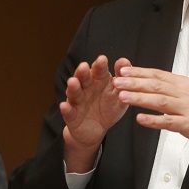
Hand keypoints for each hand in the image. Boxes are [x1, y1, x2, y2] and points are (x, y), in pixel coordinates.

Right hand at [61, 55, 129, 171]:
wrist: (96, 130)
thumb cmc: (108, 108)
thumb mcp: (118, 95)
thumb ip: (122, 79)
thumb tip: (124, 61)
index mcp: (99, 81)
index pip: (99, 71)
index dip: (100, 65)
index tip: (102, 59)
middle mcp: (86, 88)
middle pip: (84, 78)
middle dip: (83, 72)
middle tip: (84, 66)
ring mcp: (77, 101)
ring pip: (74, 92)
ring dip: (73, 87)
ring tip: (72, 81)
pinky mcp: (71, 115)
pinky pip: (68, 112)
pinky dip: (66, 109)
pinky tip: (64, 105)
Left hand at [113, 65, 188, 156]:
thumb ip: (172, 89)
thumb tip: (152, 83)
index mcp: (184, 84)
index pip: (158, 74)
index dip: (140, 72)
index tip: (124, 71)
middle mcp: (185, 93)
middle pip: (156, 85)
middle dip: (134, 82)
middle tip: (118, 81)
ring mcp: (187, 108)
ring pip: (160, 101)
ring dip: (139, 98)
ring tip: (123, 97)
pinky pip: (168, 121)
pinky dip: (153, 120)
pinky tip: (141, 119)